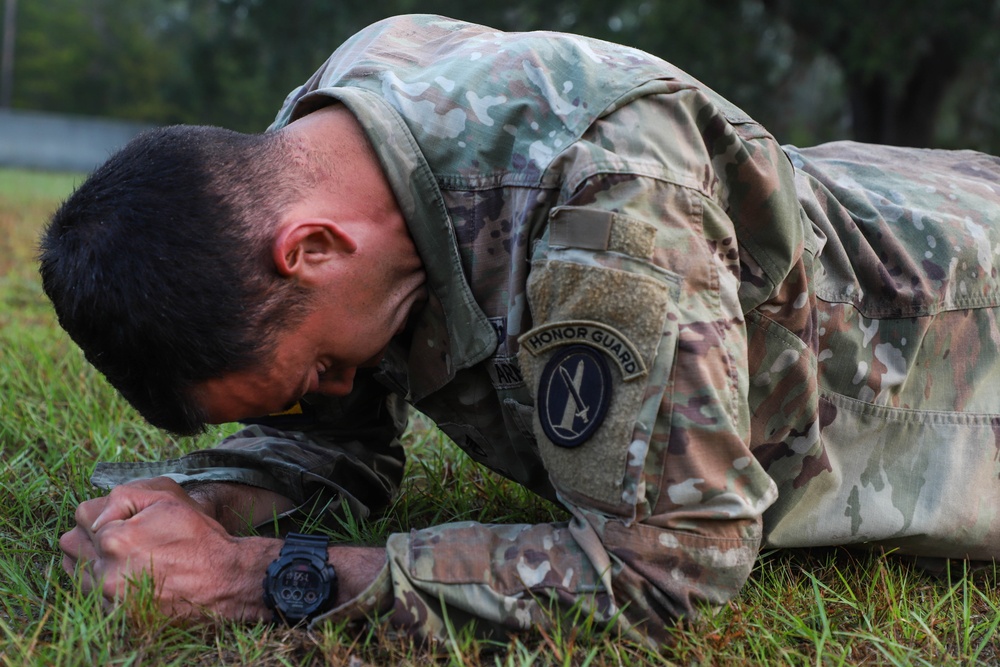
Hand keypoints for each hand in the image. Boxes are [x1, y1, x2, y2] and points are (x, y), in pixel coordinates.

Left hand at [59, 477, 277, 620]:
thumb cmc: (199, 536)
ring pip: (75, 572)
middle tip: (116, 533)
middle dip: (88, 534)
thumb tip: (96, 516)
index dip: (104, 510)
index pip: (81, 515)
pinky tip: (128, 575)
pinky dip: (103, 584)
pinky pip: (92, 595)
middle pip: (69, 544)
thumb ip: (122, 496)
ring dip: (91, 559)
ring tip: (120, 555)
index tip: (124, 516)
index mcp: (114, 538)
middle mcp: (106, 571)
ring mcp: (112, 598)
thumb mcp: (167, 498)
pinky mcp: (120, 615)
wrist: (225, 579)